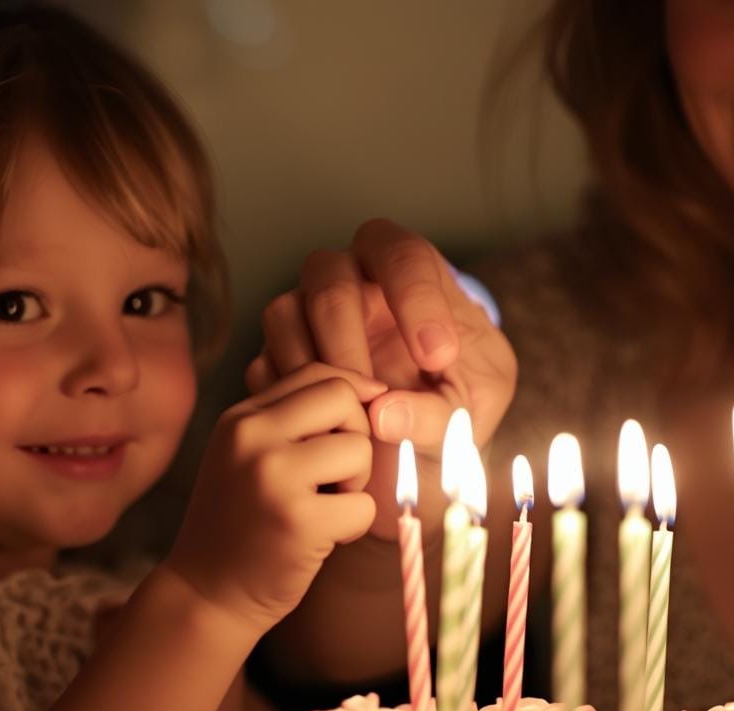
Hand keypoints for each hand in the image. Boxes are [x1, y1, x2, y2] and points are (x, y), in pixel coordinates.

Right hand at [165, 363, 382, 630]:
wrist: (205, 594)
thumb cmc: (240, 525)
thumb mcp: (247, 458)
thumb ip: (291, 421)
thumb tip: (372, 391)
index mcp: (241, 418)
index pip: (318, 374)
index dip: (352, 395)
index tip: (356, 428)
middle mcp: (252, 437)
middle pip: (343, 400)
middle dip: (357, 436)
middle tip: (337, 477)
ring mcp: (273, 477)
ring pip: (359, 450)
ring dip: (356, 485)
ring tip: (325, 508)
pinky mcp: (297, 520)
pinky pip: (364, 505)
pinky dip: (353, 526)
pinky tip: (323, 539)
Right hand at [246, 219, 517, 538]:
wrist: (426, 427)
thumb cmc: (457, 395)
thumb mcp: (470, 408)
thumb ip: (437, 414)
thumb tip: (383, 416)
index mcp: (407, 270)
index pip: (403, 256)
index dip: (417, 300)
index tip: (438, 358)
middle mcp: (349, 279)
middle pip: (328, 276)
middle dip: (346, 336)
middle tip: (373, 394)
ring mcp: (305, 314)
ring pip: (283, 314)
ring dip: (310, 367)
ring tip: (346, 419)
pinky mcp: (277, 356)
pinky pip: (264, 365)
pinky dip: (288, 401)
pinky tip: (322, 432)